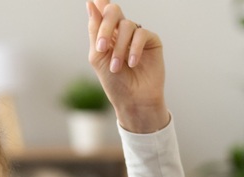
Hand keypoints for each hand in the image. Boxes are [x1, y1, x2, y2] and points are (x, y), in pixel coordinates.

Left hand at [87, 0, 169, 132]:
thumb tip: (91, 4)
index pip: (102, 11)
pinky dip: (134, 49)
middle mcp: (122, 31)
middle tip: (101, 47)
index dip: (100, 2)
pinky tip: (132, 63)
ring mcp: (137, 35)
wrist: (132, 100)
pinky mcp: (152, 41)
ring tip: (116, 66)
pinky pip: (142, 34)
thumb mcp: (98, 56)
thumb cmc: (114, 81)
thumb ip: (95, 30)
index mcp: (106, 33)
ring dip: (119, 48)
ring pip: (127, 25)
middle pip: (113, 11)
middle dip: (105, 27)